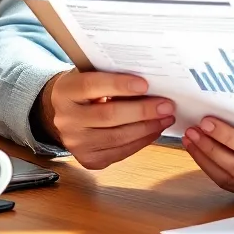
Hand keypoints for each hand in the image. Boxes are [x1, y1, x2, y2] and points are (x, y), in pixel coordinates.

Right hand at [37, 69, 174, 169]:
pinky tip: (155, 129)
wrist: (68, 114)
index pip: (91, 86)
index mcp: (66, 91)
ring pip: (117, 137)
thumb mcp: (93, 75)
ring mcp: (75, 142)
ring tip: (167, 117)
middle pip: (108, 116)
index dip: (119, 85)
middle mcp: (66, 119)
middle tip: (167, 105)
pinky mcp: (88, 159)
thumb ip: (114, 75)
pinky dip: (142, 140)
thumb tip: (152, 81)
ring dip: (148, 127)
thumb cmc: (89, 90)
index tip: (145, 84)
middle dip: (142, 110)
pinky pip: (120, 152)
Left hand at [182, 98, 233, 199]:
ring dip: (206, 157)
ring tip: (192, 138)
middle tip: (195, 129)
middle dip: (212, 147)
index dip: (229, 138)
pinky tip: (199, 151)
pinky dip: (210, 166)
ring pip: (230, 178)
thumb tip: (228, 106)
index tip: (208, 122)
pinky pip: (228, 183)